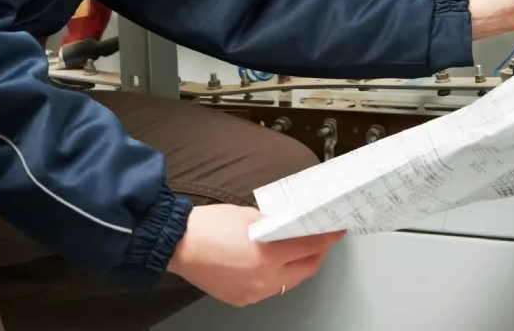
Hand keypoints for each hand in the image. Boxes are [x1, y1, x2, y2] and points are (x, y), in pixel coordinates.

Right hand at [167, 204, 343, 306]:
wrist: (177, 244)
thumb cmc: (207, 226)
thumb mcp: (248, 215)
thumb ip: (274, 223)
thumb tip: (292, 225)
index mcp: (267, 255)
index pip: (309, 247)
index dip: (326, 238)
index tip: (335, 231)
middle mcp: (263, 279)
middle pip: (305, 270)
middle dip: (317, 254)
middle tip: (321, 240)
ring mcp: (253, 293)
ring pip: (288, 282)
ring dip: (298, 266)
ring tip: (298, 250)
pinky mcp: (241, 299)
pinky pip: (269, 289)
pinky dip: (276, 276)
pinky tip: (273, 263)